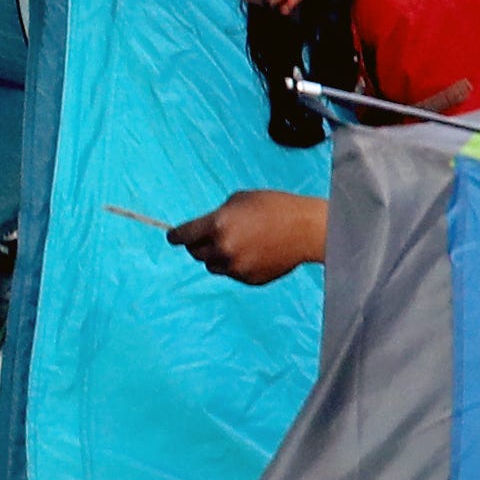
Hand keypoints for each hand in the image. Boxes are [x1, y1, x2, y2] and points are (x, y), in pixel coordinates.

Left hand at [170, 192, 331, 283]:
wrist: (306, 230)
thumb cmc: (275, 207)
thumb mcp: (240, 200)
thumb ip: (217, 215)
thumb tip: (204, 228)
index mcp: (217, 225)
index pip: (184, 236)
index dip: (176, 236)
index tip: (172, 237)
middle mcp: (223, 249)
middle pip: (195, 253)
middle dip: (199, 244)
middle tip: (211, 236)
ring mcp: (236, 267)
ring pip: (213, 265)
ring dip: (218, 256)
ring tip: (239, 242)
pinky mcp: (248, 279)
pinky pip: (232, 273)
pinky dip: (236, 265)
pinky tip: (254, 252)